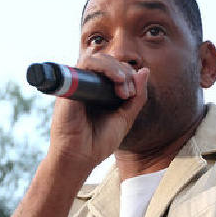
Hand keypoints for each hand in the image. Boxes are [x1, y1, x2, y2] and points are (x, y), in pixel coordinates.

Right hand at [44, 55, 148, 174]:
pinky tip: (116, 79)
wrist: (80, 158)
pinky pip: (85, 63)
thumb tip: (145, 70)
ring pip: (97, 58)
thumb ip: (137, 96)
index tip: (133, 95)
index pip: (115, 68)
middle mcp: (87, 85)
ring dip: (116, 68)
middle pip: (108, 61)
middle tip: (128, 94)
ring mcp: (77, 84)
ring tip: (123, 87)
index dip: (128, 74)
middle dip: (124, 72)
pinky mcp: (70, 86)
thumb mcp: (126, 117)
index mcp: (99, 91)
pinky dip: (103, 66)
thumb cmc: (98, 142)